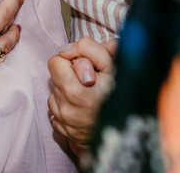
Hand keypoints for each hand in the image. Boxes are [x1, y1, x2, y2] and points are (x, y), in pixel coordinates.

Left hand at [47, 38, 116, 154]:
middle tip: (87, 79)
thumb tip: (67, 48)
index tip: (87, 66)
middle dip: (70, 73)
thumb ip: (90, 48)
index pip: (56, 61)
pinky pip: (56, 108)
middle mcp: (66, 109)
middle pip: (55, 75)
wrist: (124, 130)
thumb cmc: (121, 94)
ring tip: (87, 94)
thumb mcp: (113, 66)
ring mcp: (63, 121)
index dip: (72, 59)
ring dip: (67, 90)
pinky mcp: (61, 129)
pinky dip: (66, 104)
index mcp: (76, 93)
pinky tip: (82, 106)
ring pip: (55, 92)